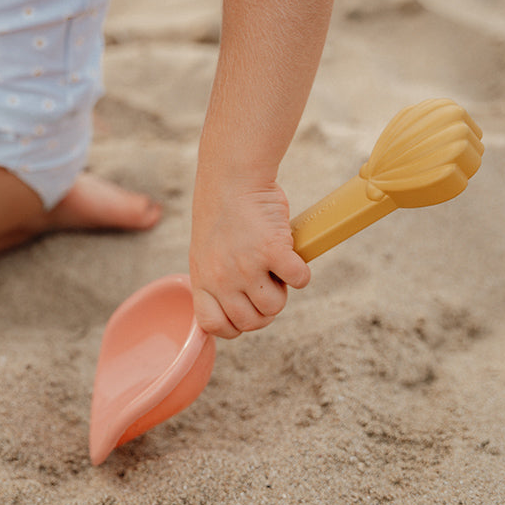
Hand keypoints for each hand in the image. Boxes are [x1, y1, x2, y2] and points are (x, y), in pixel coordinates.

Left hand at [189, 176, 309, 338]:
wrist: (232, 178)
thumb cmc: (223, 214)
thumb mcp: (207, 253)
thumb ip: (218, 280)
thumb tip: (243, 306)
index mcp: (203, 280)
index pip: (214, 326)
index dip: (235, 325)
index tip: (245, 309)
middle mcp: (222, 279)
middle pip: (252, 322)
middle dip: (265, 309)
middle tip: (267, 285)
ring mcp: (246, 266)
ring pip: (275, 307)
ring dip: (283, 290)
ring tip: (276, 267)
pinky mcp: (272, 250)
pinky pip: (298, 281)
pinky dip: (301, 272)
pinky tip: (292, 257)